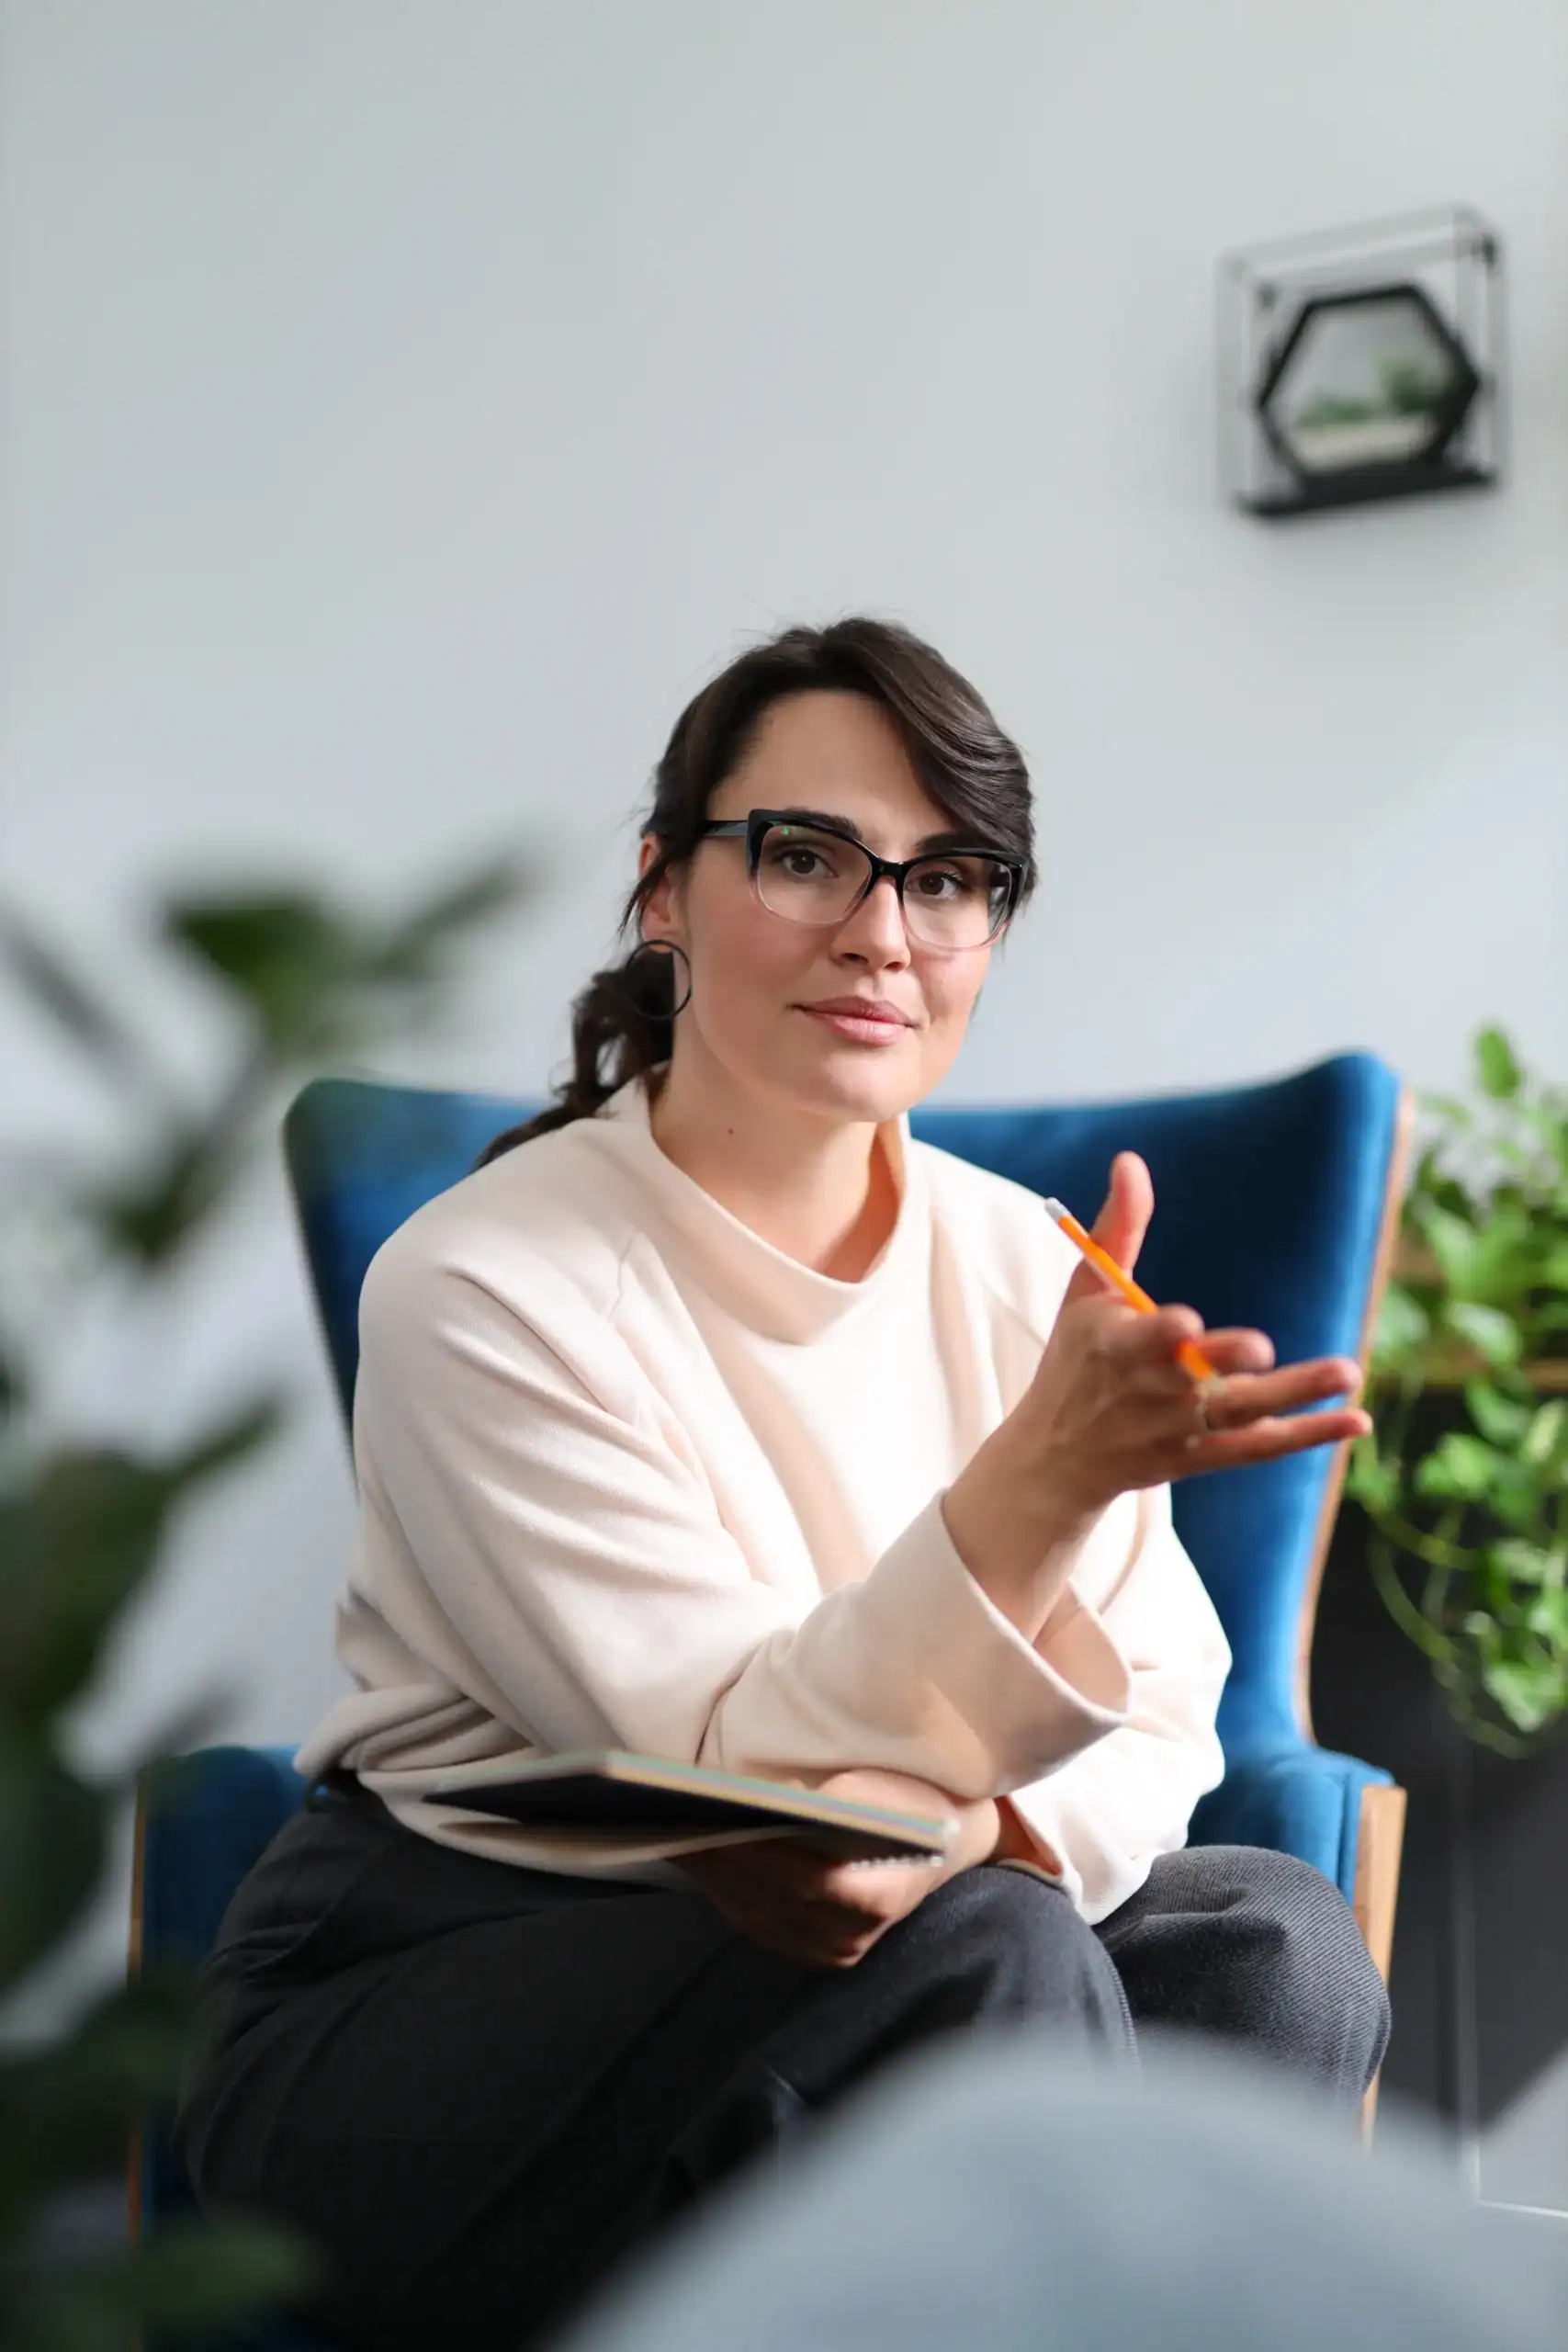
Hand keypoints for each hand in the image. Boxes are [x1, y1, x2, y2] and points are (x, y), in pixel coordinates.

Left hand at [672, 1768, 999, 1969]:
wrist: (946, 1842)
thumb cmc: (919, 1806)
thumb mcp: (896, 1791)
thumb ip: (848, 1798)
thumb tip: (787, 1796)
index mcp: (883, 1894)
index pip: (814, 1877)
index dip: (766, 1851)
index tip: (724, 1817)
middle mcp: (854, 1935)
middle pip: (777, 1896)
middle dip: (726, 1857)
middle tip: (681, 1818)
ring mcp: (831, 1949)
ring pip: (759, 1913)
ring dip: (716, 1874)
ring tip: (678, 1831)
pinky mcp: (812, 1951)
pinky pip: (758, 1924)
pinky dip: (725, 1890)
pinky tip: (699, 1858)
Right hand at [1015, 1151, 1370, 1518]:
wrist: (1057, 1457)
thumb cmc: (1076, 1357)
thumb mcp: (1084, 1291)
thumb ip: (1117, 1227)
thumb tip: (1130, 1160)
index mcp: (1113, 1346)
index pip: (1139, 1342)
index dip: (1162, 1335)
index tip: (1186, 1324)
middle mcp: (1147, 1391)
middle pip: (1194, 1381)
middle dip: (1225, 1362)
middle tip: (1262, 1349)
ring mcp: (1177, 1429)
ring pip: (1240, 1412)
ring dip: (1296, 1396)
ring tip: (1348, 1372)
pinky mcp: (1200, 1457)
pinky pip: (1257, 1447)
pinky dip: (1306, 1436)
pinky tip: (1355, 1420)